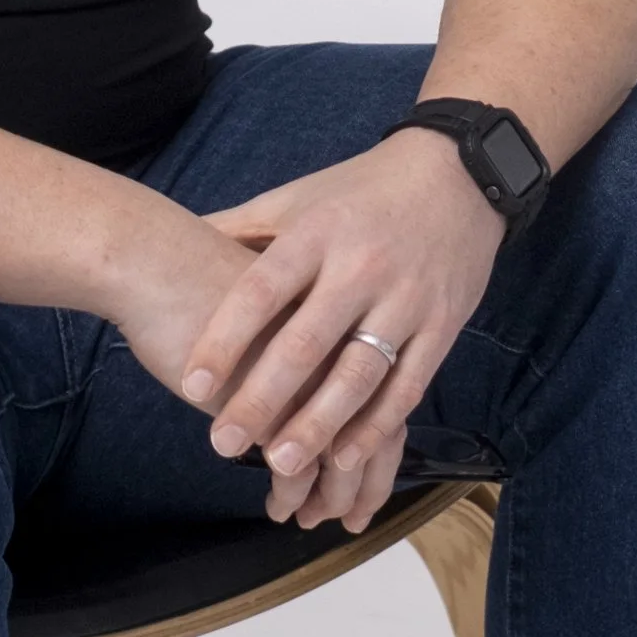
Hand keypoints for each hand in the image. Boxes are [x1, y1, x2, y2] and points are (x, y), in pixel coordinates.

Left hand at [180, 132, 504, 533]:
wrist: (459, 173)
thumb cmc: (361, 191)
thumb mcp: (299, 198)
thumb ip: (242, 227)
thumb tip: (177, 240)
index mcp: (317, 233)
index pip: (263, 291)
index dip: (225, 339)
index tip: (192, 384)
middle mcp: (361, 267)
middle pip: (307, 342)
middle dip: (263, 398)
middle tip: (222, 442)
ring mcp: (406, 299)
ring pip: (359, 372)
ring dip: (319, 423)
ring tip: (281, 463)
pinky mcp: (443, 324)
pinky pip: (408, 384)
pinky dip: (377, 425)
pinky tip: (344, 457)